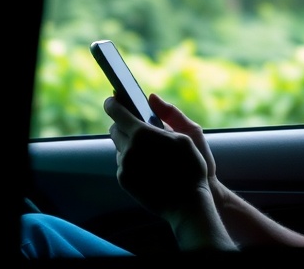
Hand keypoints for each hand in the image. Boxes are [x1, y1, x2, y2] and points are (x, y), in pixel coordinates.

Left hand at [105, 93, 211, 216]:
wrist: (187, 204)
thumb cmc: (191, 168)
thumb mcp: (186, 135)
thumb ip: (167, 113)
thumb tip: (152, 98)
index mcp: (142, 134)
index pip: (117, 112)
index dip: (113, 103)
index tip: (112, 99)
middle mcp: (128, 149)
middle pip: (115, 130)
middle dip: (123, 125)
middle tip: (137, 126)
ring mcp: (124, 167)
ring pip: (119, 147)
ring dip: (129, 144)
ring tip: (148, 150)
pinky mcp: (123, 180)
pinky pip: (123, 164)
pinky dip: (131, 160)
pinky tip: (148, 165)